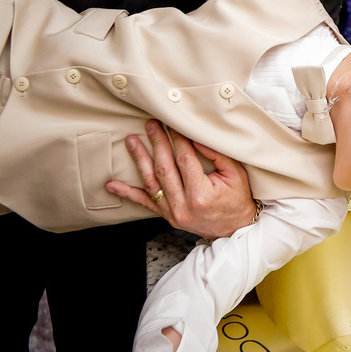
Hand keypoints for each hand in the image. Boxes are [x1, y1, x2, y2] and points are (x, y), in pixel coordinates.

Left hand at [106, 120, 256, 237]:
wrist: (235, 228)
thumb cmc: (238, 199)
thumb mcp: (236, 175)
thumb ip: (217, 155)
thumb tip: (195, 138)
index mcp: (201, 194)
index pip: (185, 159)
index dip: (178, 139)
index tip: (172, 123)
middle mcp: (183, 205)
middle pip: (165, 168)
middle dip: (157, 143)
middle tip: (151, 125)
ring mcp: (173, 213)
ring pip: (152, 183)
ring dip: (139, 160)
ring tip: (132, 141)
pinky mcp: (167, 216)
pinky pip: (145, 203)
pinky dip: (127, 193)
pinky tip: (112, 185)